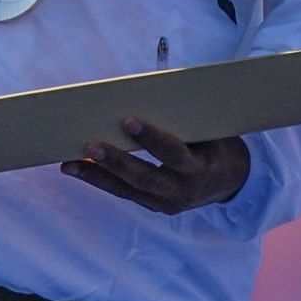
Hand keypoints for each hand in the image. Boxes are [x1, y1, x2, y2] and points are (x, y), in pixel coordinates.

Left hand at [62, 118, 249, 214]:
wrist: (231, 181)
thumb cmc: (215, 143)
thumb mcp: (210, 131)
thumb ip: (183, 121)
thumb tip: (147, 94)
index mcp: (200, 169)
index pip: (173, 154)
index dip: (152, 138)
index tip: (129, 120)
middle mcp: (182, 191)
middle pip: (145, 178)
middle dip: (116, 162)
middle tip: (90, 146)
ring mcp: (166, 204)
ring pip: (127, 190)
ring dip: (96, 176)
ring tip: (69, 164)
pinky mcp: (153, 206)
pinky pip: (124, 193)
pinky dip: (100, 181)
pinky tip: (78, 169)